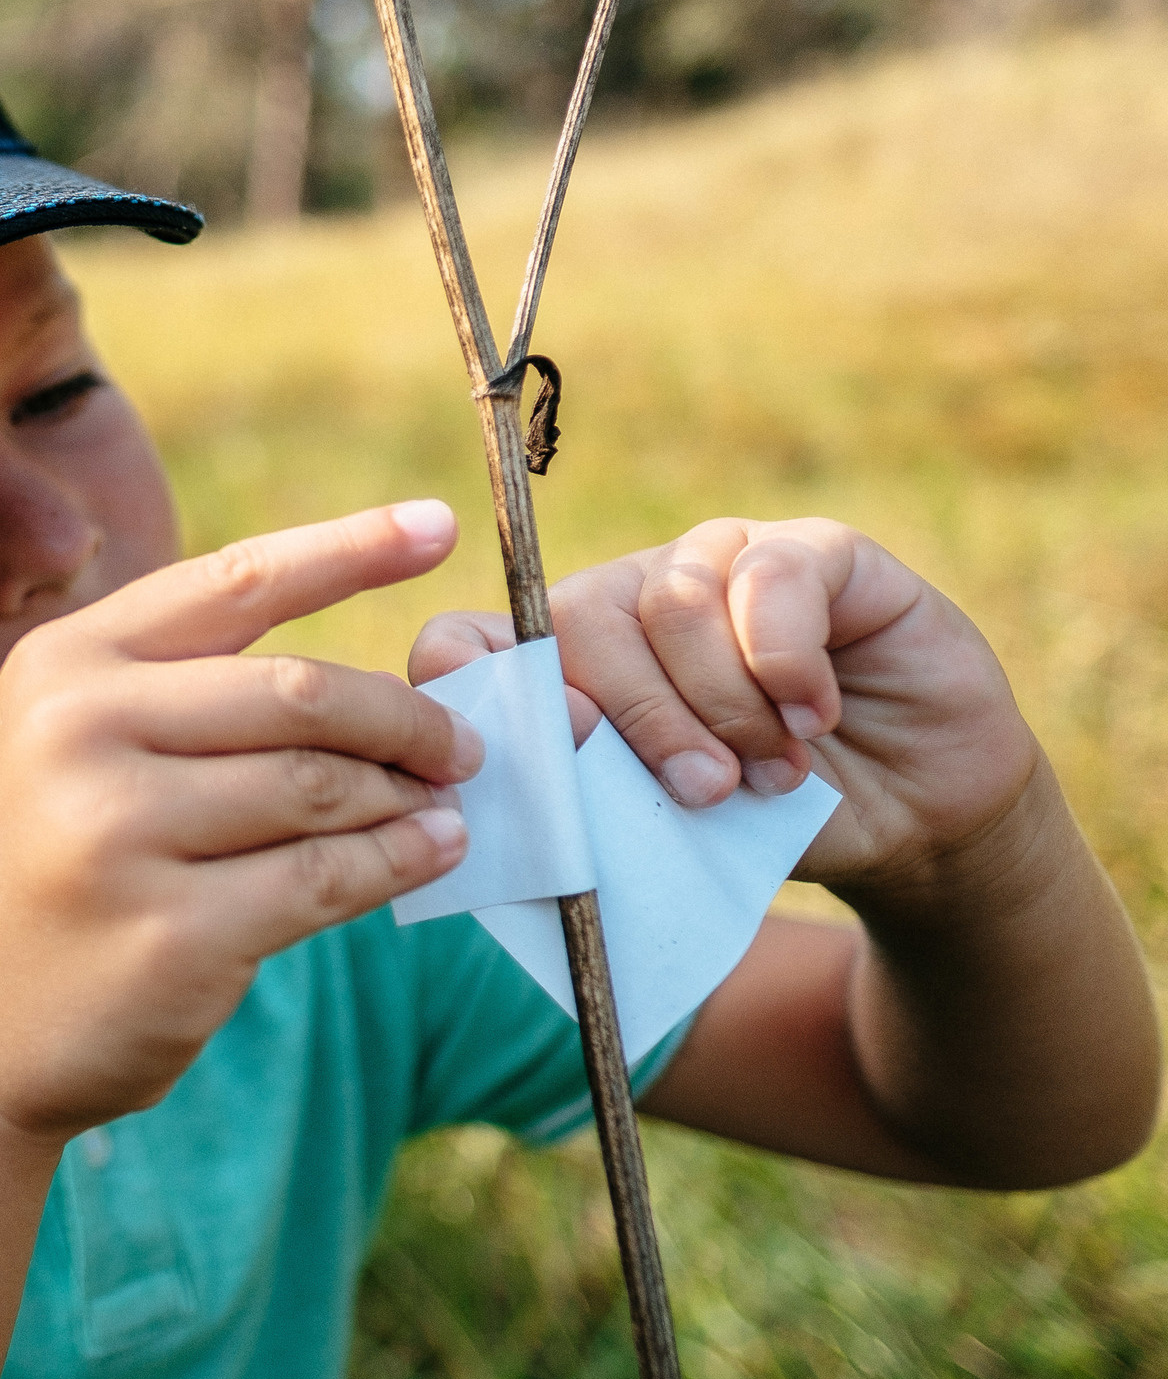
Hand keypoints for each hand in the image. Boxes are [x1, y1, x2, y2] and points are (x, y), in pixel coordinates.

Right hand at [0, 501, 482, 1142]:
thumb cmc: (40, 876)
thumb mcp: (65, 750)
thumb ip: (184, 697)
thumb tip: (376, 686)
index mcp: (61, 667)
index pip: (233, 582)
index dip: (349, 549)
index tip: (439, 525)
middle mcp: (78, 734)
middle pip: (300, 693)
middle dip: (403, 718)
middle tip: (459, 745)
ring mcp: (118, 836)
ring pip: (322, 788)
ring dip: (405, 797)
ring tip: (441, 806)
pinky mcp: (171, 935)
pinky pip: (325, 879)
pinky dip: (398, 862)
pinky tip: (430, 854)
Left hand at [408, 518, 1042, 902]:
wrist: (911, 827)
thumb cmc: (763, 829)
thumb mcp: (662, 830)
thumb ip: (591, 800)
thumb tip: (523, 802)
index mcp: (569, 663)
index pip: (467, 640)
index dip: (480, 682)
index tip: (551, 742)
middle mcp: (633, 595)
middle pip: (580, 617)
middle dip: (638, 717)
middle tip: (703, 790)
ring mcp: (722, 560)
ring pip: (675, 598)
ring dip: (722, 702)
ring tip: (770, 771)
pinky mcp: (817, 549)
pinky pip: (771, 577)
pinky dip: (785, 662)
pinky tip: (811, 716)